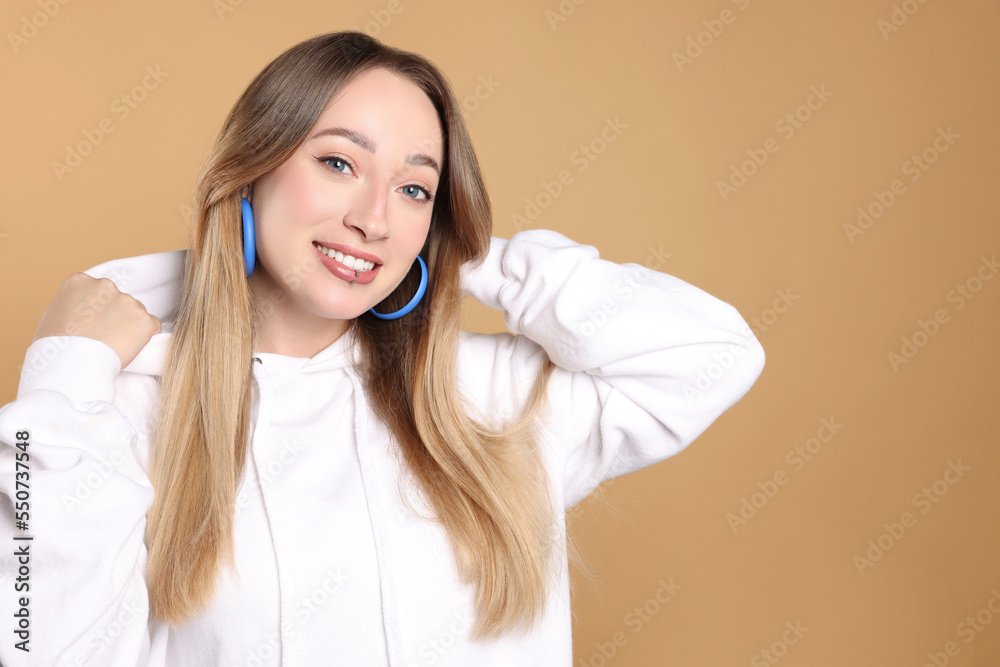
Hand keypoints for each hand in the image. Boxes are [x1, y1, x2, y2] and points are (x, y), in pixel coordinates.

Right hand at [34, 273, 161, 368]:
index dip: (96, 310)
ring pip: (135, 312)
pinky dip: (144, 337)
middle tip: (103, 337)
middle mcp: (106, 285)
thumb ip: (74, 304)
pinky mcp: (144, 319)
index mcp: (80, 281)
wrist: (71, 363)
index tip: (91, 324)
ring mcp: (127, 301)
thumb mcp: (54, 313)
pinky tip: (128, 348)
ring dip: (129, 326)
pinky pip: (151, 326)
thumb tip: (84, 308)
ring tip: (112, 345)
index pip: (97, 291)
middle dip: (114, 316)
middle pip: (118, 299)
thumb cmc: (56, 345)